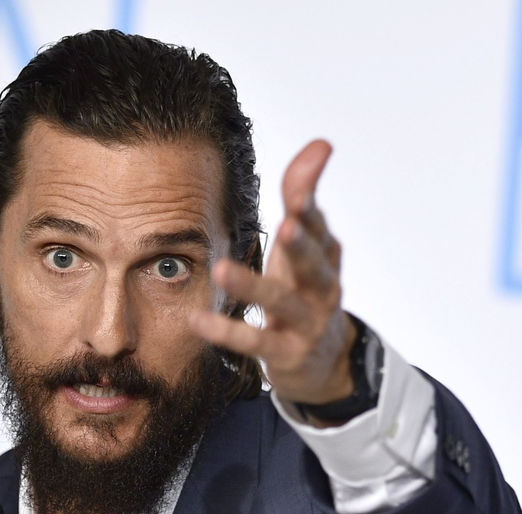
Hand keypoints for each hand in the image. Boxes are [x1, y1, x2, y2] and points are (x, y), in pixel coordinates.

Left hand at [190, 139, 355, 408]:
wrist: (324, 361)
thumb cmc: (305, 289)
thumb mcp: (303, 243)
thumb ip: (303, 194)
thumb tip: (321, 143)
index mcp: (323, 256)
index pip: (317, 226)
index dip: (309, 205)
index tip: (300, 188)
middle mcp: (322, 288)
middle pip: (314, 264)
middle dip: (303, 245)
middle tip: (287, 224)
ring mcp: (306, 323)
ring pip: (281, 303)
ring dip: (253, 287)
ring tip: (221, 270)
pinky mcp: (286, 353)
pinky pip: (256, 342)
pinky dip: (227, 332)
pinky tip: (197, 320)